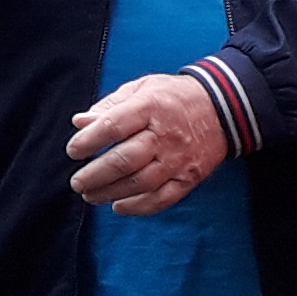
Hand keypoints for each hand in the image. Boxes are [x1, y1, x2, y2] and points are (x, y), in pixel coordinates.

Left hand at [65, 73, 229, 215]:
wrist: (223, 107)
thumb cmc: (172, 97)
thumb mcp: (141, 88)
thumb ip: (109, 106)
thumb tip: (79, 122)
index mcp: (150, 107)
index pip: (113, 126)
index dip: (88, 141)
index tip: (73, 151)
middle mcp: (165, 135)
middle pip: (125, 160)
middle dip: (95, 175)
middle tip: (77, 182)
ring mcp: (179, 159)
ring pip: (141, 183)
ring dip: (111, 193)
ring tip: (90, 196)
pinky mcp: (190, 177)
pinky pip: (163, 198)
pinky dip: (139, 207)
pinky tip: (119, 207)